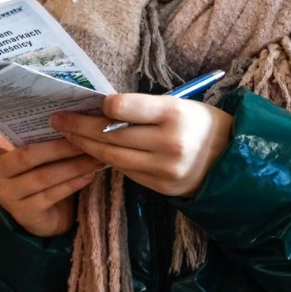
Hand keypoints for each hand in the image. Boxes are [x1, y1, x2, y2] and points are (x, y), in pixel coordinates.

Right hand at [0, 117, 100, 237]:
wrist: (49, 215)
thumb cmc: (44, 173)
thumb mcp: (38, 152)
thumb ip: (40, 136)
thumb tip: (68, 112)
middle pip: (27, 155)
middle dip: (59, 146)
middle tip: (85, 137)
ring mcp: (6, 195)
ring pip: (43, 176)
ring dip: (73, 165)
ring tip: (96, 156)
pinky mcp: (22, 213)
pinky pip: (51, 195)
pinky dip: (73, 184)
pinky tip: (89, 175)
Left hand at [49, 94, 232, 197]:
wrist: (234, 161)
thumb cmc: (200, 124)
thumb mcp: (180, 105)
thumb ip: (143, 108)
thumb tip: (100, 106)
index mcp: (175, 114)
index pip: (122, 107)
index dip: (100, 106)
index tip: (85, 103)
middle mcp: (169, 143)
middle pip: (109, 135)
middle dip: (77, 127)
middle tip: (56, 120)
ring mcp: (164, 169)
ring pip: (111, 156)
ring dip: (83, 146)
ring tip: (66, 135)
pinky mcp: (161, 187)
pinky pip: (124, 171)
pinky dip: (105, 161)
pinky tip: (90, 152)